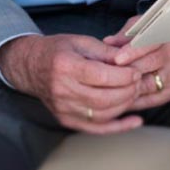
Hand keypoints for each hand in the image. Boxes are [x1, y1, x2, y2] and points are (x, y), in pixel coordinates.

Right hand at [0, 34, 143, 133]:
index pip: (100, 76)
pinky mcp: (66, 119)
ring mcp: (63, 108)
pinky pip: (96, 128)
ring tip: (135, 93)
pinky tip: (135, 121)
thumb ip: (106, 51)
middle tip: (139, 82)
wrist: (30, 66)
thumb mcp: (80, 41)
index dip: (123, 75)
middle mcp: (62, 90)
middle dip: (127, 91)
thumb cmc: (57, 51)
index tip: (135, 71)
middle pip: (103, 98)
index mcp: (65, 66)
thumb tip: (129, 60)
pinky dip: (118, 127)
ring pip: (102, 114)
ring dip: (124, 105)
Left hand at [102, 17, 169, 110]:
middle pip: (148, 66)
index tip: (116, 59)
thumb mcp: (142, 27)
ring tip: (108, 89)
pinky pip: (152, 99)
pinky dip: (134, 100)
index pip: (150, 43)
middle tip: (105, 76)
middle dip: (126, 72)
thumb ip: (125, 35)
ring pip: (148, 85)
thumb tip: (107, 42)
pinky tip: (120, 99)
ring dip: (127, 88)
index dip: (132, 51)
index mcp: (166, 34)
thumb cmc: (156, 37)